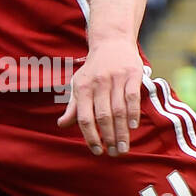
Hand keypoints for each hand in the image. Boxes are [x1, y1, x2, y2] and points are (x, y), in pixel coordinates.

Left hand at [57, 39, 142, 155]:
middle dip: (109, 138)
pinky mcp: (132, 74)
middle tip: (114, 153)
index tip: (97, 151)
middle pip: (103, 116)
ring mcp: (116, 78)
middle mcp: (98, 83)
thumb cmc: (93, 69)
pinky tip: (133, 126)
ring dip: (122, 131)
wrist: (111, 41)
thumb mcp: (78, 84)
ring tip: (124, 147)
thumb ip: (73, 106)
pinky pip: (132, 96)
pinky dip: (133, 113)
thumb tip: (61, 124)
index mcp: (82, 87)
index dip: (90, 136)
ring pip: (119, 109)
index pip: (84, 117)